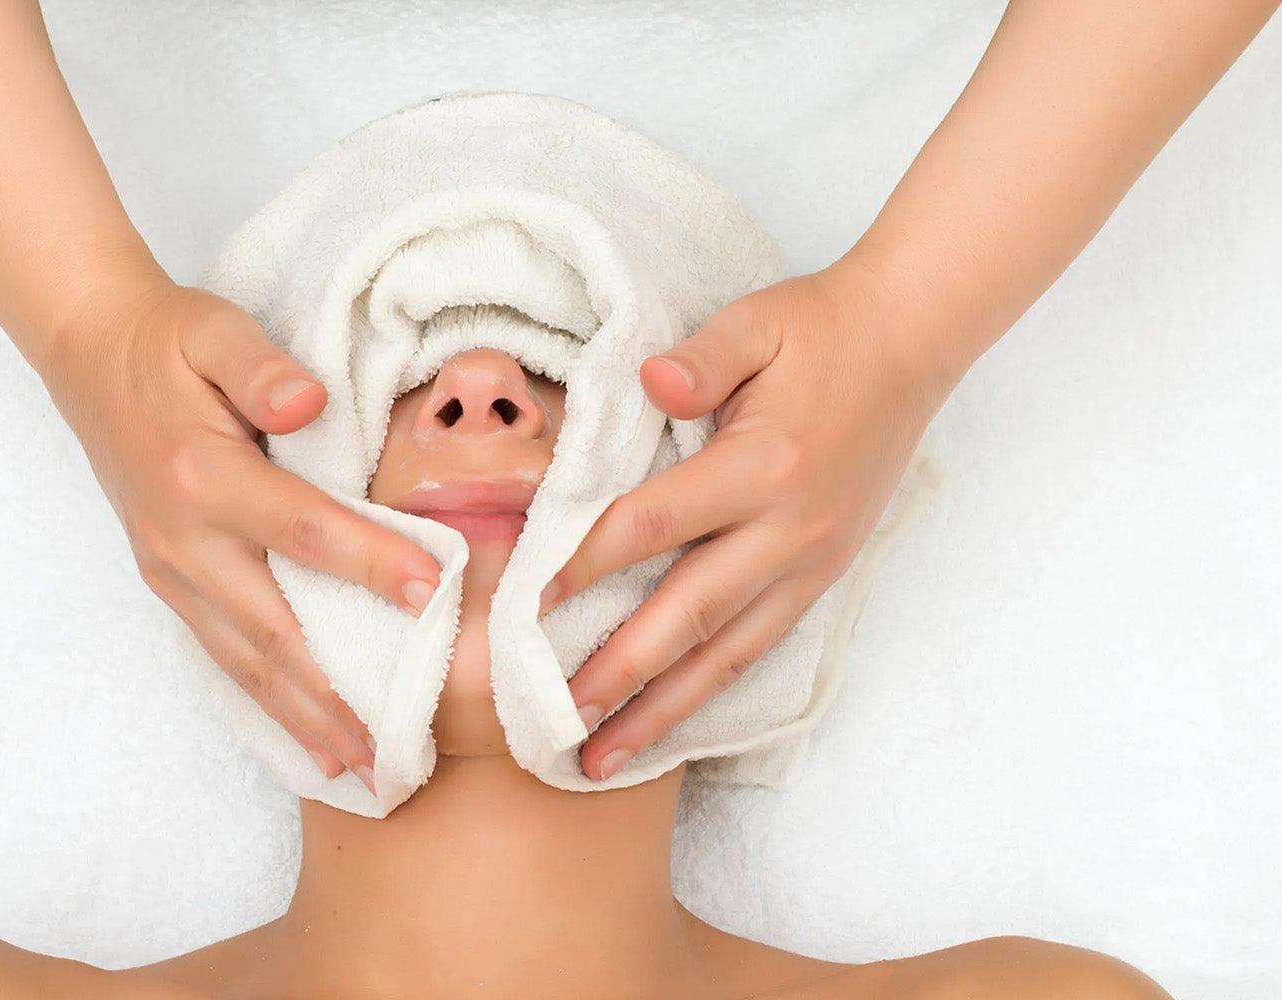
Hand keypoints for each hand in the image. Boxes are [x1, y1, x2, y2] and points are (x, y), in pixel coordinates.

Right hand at [40, 280, 445, 792]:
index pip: (301, 527)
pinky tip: (304, 736)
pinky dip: (266, 701)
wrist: (91, 354)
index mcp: (202, 475)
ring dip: (302, 718)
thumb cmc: (168, 341)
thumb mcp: (213, 328)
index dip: (369, 560)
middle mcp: (182, 540)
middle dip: (335, 694)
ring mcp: (170, 571)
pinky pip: (222, 655)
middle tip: (393, 749)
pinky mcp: (168, 582)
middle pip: (272, 629)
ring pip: (245, 660)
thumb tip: (310, 401)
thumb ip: (260, 364)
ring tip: (358, 767)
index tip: (433, 592)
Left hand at [542, 257, 955, 779]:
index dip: (583, 567)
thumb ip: (699, 359)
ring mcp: (812, 561)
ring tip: (604, 760)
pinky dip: (711, 689)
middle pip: (686, 616)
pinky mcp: (824, 574)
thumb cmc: (821, 330)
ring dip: (663, 711)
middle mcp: (790, 530)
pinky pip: (759, 645)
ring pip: (726, 654)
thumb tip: (648, 383)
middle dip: (617, 676)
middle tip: (556, 722)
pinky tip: (672, 720)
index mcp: (762, 466)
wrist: (911, 343)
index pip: (651, 527)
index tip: (526, 608)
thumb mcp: (755, 322)